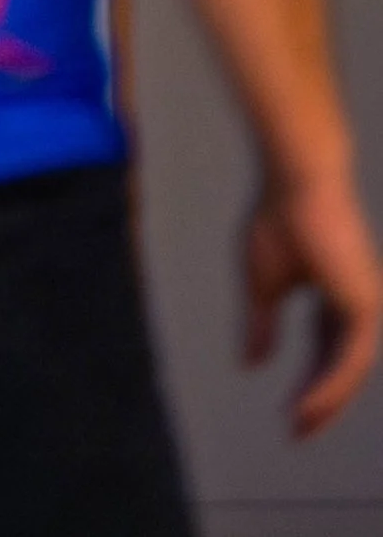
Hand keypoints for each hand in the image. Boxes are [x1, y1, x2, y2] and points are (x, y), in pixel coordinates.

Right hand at [242, 160, 382, 436]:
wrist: (294, 183)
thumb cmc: (278, 218)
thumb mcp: (262, 284)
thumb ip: (262, 325)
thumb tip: (250, 365)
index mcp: (335, 298)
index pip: (326, 354)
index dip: (308, 385)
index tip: (288, 415)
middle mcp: (356, 306)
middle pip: (341, 368)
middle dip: (320, 402)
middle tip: (297, 432)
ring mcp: (365, 306)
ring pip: (350, 370)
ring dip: (326, 402)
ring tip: (300, 425)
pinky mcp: (365, 307)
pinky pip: (351, 360)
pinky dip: (331, 386)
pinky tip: (310, 405)